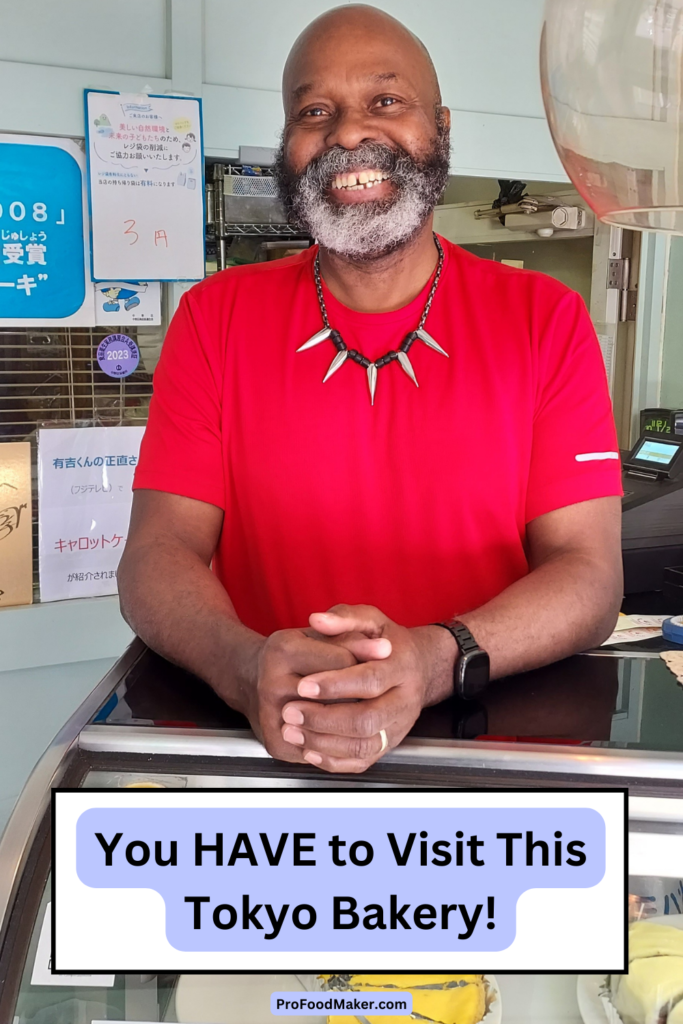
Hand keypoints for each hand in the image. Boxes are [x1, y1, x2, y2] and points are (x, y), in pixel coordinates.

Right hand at [246, 625, 390, 763]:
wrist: (251, 679)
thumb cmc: (291, 654)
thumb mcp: (319, 635)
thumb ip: (352, 639)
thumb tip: (385, 649)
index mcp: (284, 650)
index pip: (342, 662)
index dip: (368, 661)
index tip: (388, 658)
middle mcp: (272, 684)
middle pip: (339, 698)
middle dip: (364, 697)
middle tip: (381, 693)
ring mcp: (273, 717)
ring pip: (333, 730)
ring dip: (356, 724)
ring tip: (367, 711)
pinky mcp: (278, 744)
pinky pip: (321, 752)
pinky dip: (341, 744)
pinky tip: (348, 731)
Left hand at [279, 604, 454, 772]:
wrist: (419, 666)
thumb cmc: (388, 642)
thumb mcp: (372, 620)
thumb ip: (344, 617)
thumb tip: (317, 620)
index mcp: (402, 666)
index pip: (370, 680)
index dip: (335, 685)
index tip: (303, 685)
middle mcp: (405, 700)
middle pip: (367, 719)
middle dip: (324, 718)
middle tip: (290, 711)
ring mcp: (399, 726)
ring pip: (363, 745)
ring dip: (323, 742)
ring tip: (291, 730)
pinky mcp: (390, 744)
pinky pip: (362, 761)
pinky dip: (333, 760)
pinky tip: (308, 749)